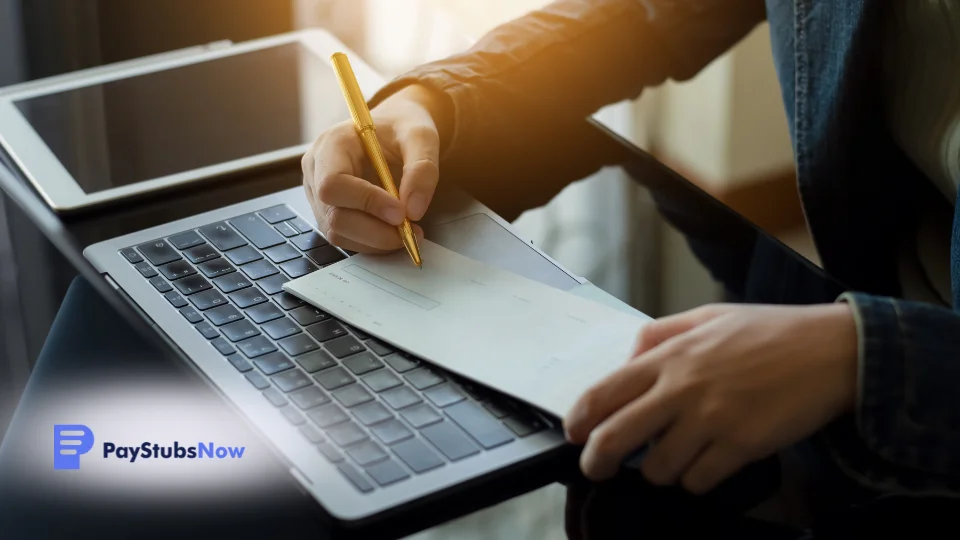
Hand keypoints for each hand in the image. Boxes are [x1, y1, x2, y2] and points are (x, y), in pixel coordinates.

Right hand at [301, 84, 441, 252]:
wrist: (393, 130)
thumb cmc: (402, 128)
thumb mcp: (420, 136)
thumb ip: (422, 169)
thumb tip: (413, 211)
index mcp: (331, 144)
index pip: (332, 184)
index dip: (366, 203)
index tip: (401, 213)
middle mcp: (315, 170)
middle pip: (333, 216)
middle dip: (374, 231)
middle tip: (412, 232)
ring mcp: (317, 194)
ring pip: (337, 232)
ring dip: (375, 241)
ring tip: (409, 234)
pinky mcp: (328, 212)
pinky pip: (345, 238)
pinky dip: (372, 243)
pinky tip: (394, 234)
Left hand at [564, 303, 857, 493]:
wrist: (833, 350)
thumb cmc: (771, 331)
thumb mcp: (707, 316)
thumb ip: (661, 334)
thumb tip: (628, 358)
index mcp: (669, 355)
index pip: (604, 392)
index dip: (580, 419)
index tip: (574, 433)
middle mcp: (682, 388)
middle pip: (616, 437)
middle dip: (597, 461)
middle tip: (597, 469)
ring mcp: (710, 419)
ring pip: (656, 468)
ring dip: (659, 470)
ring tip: (675, 458)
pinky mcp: (740, 446)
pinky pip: (698, 481)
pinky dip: (696, 479)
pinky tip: (708, 463)